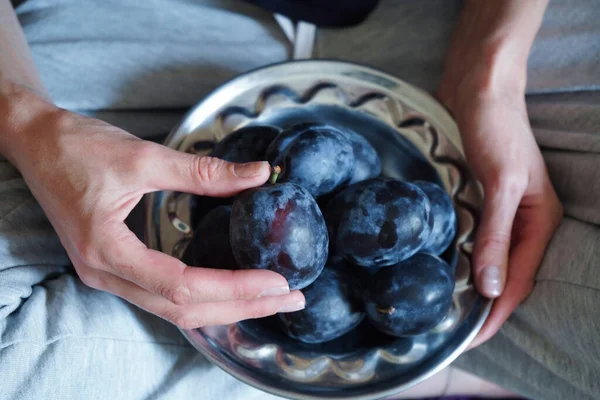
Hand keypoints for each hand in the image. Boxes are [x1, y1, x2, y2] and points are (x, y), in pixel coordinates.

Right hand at [0, 85, 304, 328]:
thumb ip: (203, 171)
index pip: (183, 284)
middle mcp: (106, 274)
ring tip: (271, 299)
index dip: (234, 286)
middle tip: (290, 299)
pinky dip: (204, 299)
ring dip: (227, 307)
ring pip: (176, 310)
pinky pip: (165, 297)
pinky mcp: (116, 268)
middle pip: (184, 309)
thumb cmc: (76, 148)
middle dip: (242, 306)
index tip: (277, 281)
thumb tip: (258, 176)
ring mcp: (109, 275)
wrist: (35, 144)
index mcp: (107, 250)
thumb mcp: (143, 156)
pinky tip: (232, 292)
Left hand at [437, 70, 562, 347]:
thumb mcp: (502, 184)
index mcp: (539, 220)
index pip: (518, 279)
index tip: (472, 340)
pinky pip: (469, 238)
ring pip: (486, 259)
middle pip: (504, 274)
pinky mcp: (475, 199)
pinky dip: (458, 258)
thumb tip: (487, 286)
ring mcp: (498, 210)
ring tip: (445, 310)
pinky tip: (441, 269)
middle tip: (454, 332)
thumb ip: (495, 235)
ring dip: (469, 284)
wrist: (478, 87)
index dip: (496, 313)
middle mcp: (521, 220)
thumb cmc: (496, 129)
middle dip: (484, 306)